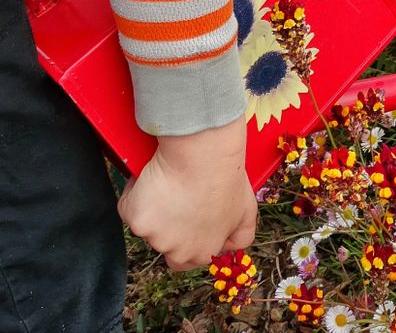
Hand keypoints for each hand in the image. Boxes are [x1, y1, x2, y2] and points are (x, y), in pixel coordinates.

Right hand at [116, 115, 256, 271]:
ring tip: (170, 181)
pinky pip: (129, 205)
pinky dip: (136, 191)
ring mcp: (155, 237)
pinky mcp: (136, 218)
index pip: (187, 259)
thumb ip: (241, 235)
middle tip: (177, 195)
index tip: (186, 216)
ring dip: (153, 205)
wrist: (204, 155)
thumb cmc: (226, 177)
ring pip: (147, 222)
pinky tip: (152, 176)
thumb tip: (232, 246)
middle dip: (167, 222)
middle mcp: (177, 252)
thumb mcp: (246, 211)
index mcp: (203, 253)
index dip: (185, 237)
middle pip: (165, 242)